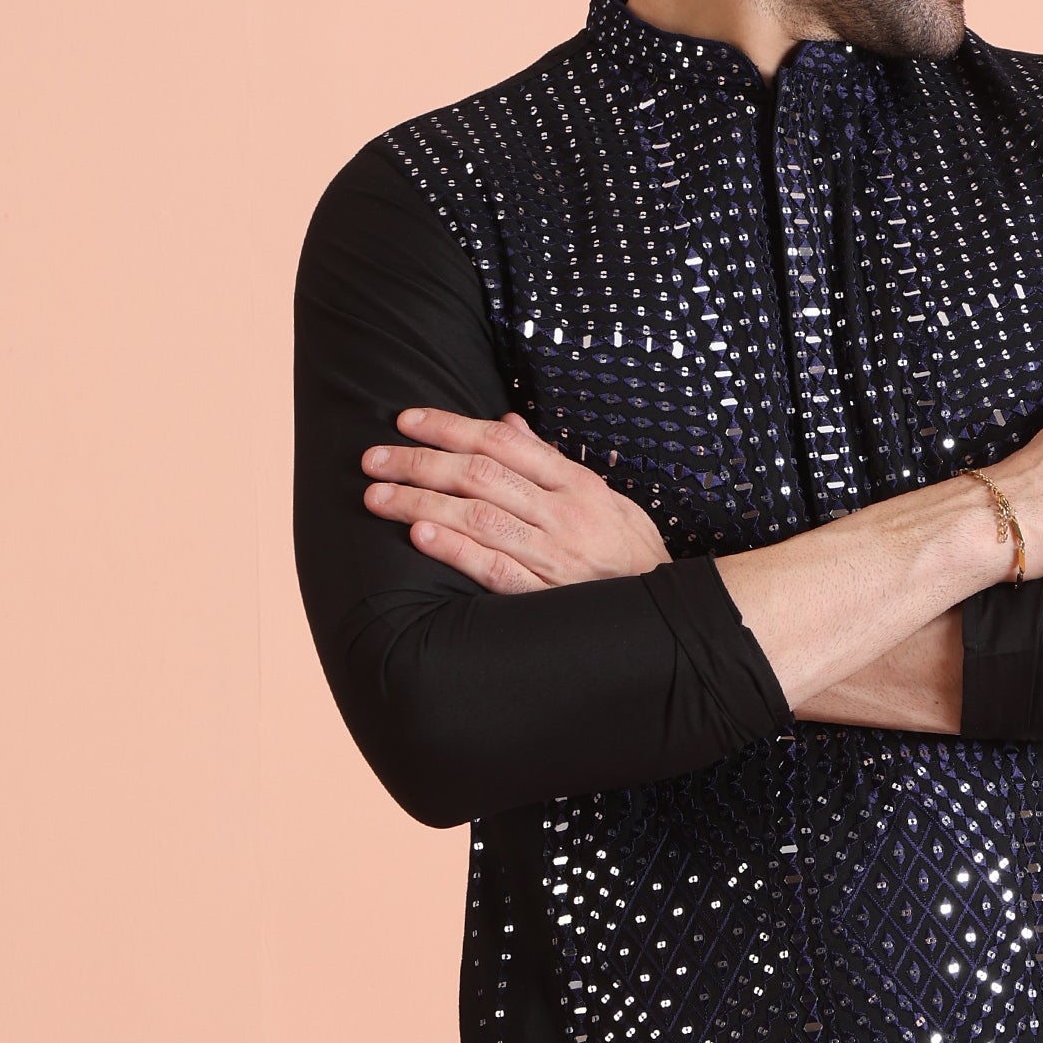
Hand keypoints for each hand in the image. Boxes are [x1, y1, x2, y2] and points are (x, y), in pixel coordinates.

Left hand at [362, 409, 668, 592]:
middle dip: (419, 463)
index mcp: (578, 485)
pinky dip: (455, 549)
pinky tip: (420, 536)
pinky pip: (494, 569)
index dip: (450, 426)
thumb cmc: (630, 557)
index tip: (406, 421)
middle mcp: (565, 515)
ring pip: (478, 517)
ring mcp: (556, 557)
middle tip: (373, 459)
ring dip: (420, 503)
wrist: (669, 622)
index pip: (503, 442)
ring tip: (377, 497)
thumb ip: (553, 463)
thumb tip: (507, 425)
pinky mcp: (546, 598)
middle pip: (479, 475)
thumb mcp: (605, 499)